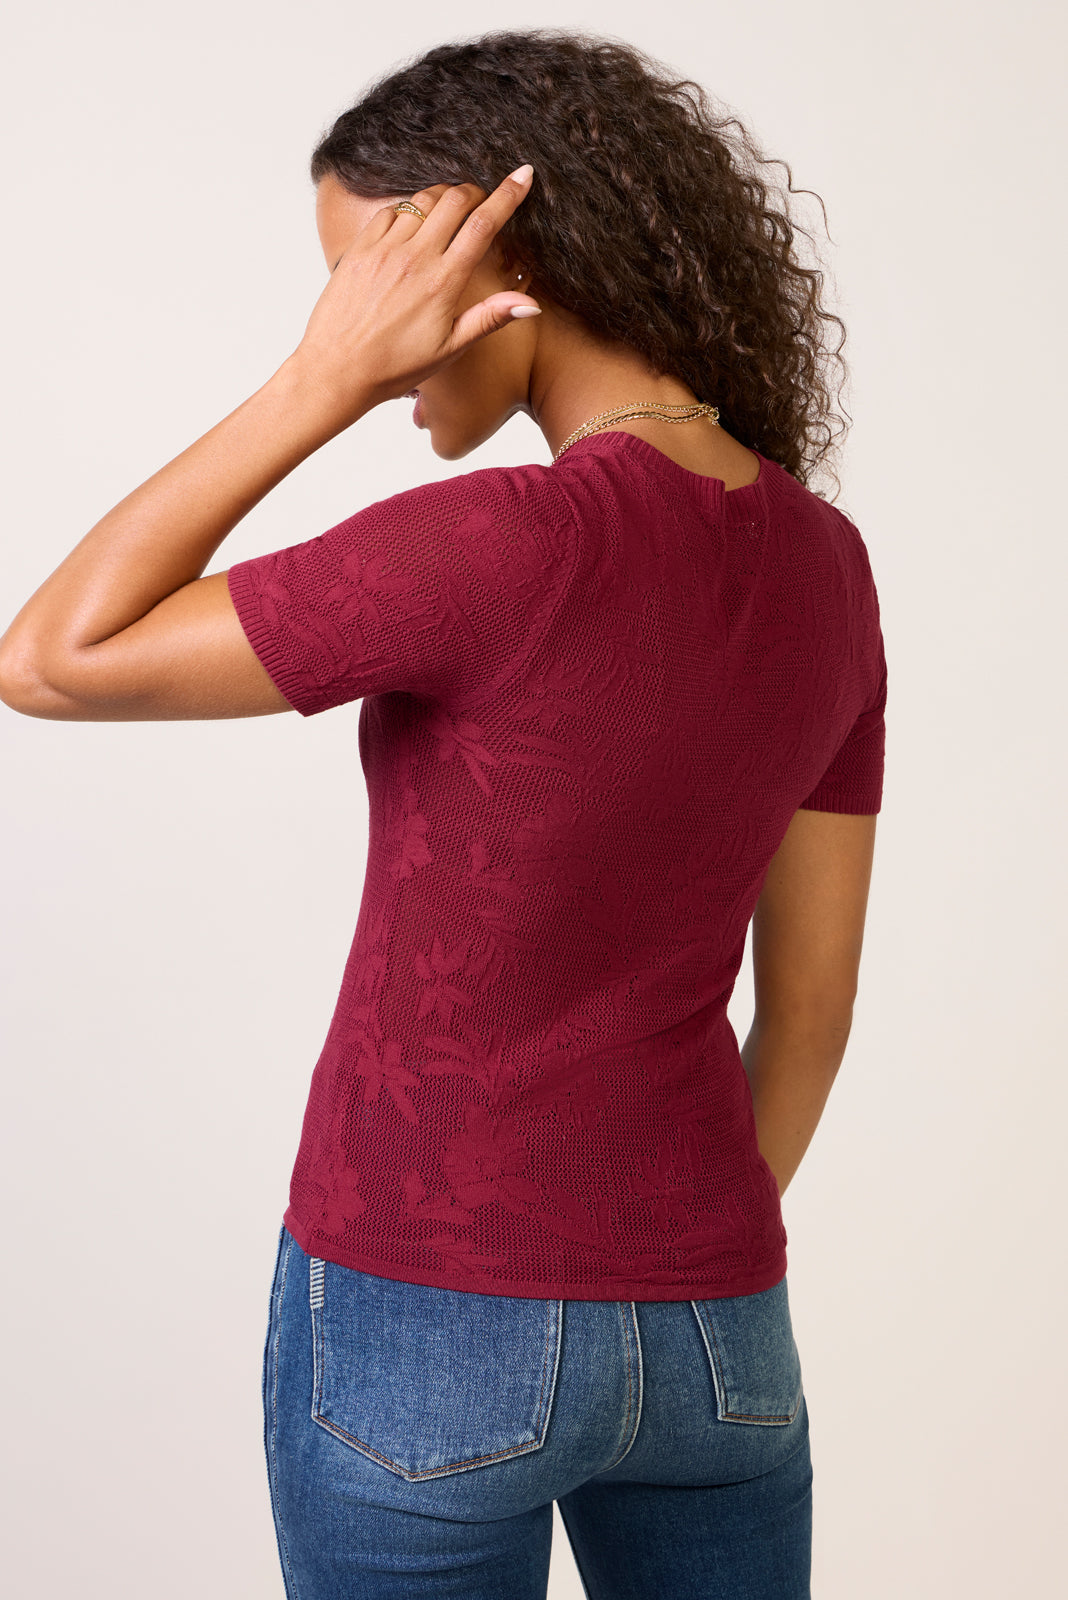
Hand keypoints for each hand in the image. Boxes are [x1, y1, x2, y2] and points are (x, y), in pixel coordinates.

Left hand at [291, 166, 540, 422]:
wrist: (336, 370)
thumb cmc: (394, 367)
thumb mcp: (449, 349)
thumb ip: (488, 318)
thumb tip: (530, 303)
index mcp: (443, 283)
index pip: (483, 225)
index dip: (508, 195)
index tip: (523, 175)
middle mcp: (415, 259)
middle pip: (455, 200)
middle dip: (475, 191)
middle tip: (481, 200)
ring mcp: (385, 249)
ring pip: (423, 200)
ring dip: (443, 196)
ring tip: (451, 209)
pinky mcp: (360, 248)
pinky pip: (390, 211)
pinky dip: (408, 208)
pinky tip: (414, 223)